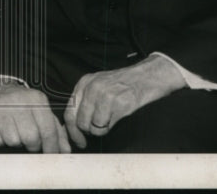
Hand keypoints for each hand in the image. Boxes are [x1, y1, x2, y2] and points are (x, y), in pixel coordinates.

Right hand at [0, 79, 70, 153]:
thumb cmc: (22, 106)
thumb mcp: (41, 112)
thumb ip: (56, 131)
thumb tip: (65, 152)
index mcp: (36, 99)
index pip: (48, 130)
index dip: (51, 148)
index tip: (51, 157)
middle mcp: (18, 101)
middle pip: (31, 138)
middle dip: (33, 146)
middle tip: (30, 143)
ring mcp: (0, 108)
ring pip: (13, 141)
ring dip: (16, 143)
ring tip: (14, 131)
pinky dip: (1, 141)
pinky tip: (1, 130)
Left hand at [63, 55, 184, 147]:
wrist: (147, 76)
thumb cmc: (123, 84)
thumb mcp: (98, 85)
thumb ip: (84, 101)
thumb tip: (74, 125)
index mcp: (84, 83)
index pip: (69, 112)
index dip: (72, 131)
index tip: (79, 140)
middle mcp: (92, 88)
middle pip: (80, 122)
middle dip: (88, 132)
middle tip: (99, 129)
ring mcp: (105, 95)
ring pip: (93, 127)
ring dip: (101, 129)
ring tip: (111, 118)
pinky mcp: (119, 104)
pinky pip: (107, 127)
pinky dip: (111, 127)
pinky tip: (118, 115)